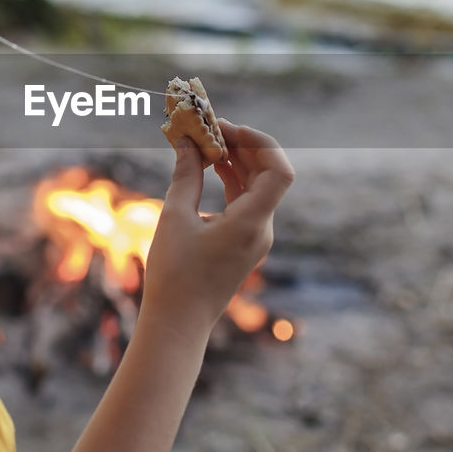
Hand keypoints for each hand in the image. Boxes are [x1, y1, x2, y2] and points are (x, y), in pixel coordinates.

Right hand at [140, 120, 294, 341]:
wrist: (178, 324)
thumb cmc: (174, 275)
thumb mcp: (175, 218)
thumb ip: (185, 176)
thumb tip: (186, 142)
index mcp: (252, 223)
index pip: (278, 171)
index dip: (259, 143)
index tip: (227, 128)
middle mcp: (262, 229)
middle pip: (267, 174)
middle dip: (242, 146)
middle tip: (211, 127)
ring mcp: (255, 238)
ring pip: (256, 187)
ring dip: (236, 162)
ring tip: (206, 141)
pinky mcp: (243, 244)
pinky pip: (245, 203)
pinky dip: (231, 182)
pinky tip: (209, 167)